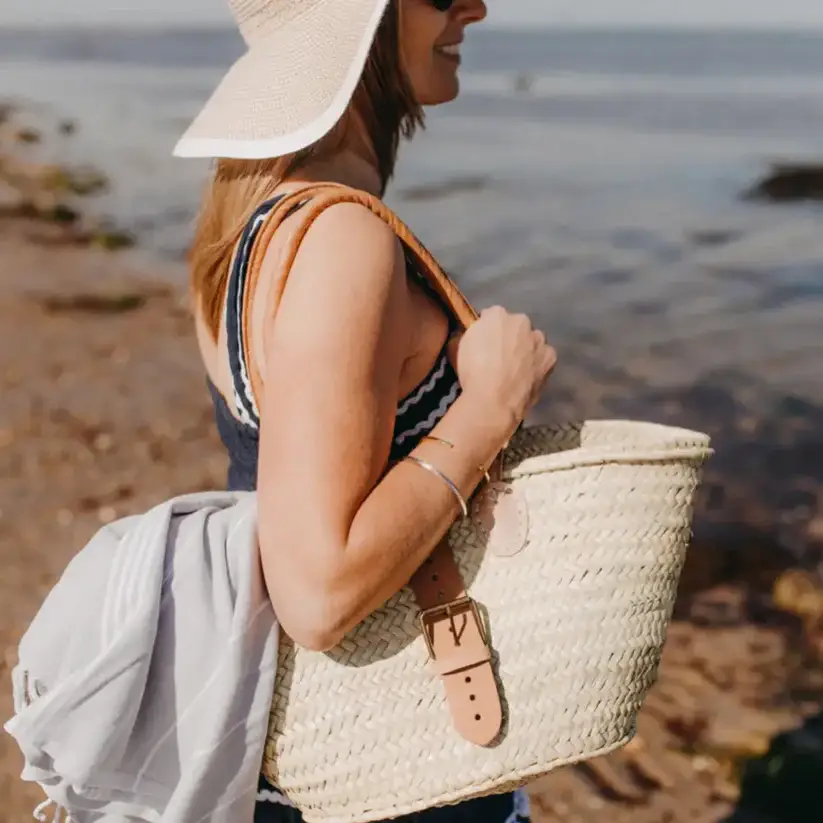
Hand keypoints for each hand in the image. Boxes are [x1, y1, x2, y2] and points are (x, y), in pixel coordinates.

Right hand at [448, 306, 556, 428]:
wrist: (494, 401)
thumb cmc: (472, 372)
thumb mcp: (458, 347)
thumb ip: (473, 334)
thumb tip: (478, 335)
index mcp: (497, 314)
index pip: (492, 316)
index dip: (487, 330)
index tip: (483, 343)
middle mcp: (522, 322)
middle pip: (516, 326)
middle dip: (511, 337)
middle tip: (500, 357)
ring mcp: (539, 341)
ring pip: (533, 341)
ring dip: (527, 349)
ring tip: (516, 369)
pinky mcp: (550, 360)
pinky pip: (543, 358)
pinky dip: (537, 364)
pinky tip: (527, 377)